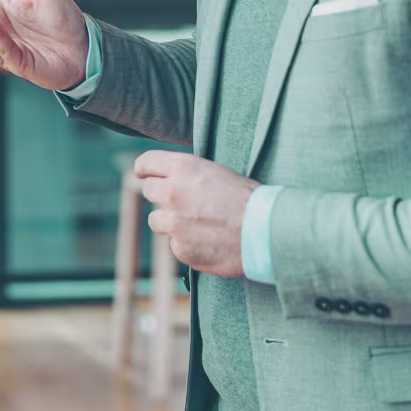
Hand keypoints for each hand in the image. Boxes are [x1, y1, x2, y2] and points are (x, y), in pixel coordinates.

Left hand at [134, 151, 258, 277]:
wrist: (266, 232)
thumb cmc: (247, 199)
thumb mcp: (215, 172)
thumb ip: (186, 174)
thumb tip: (166, 176)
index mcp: (183, 168)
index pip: (145, 163)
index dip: (144, 169)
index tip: (145, 174)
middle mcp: (172, 193)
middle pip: (148, 191)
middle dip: (161, 195)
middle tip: (181, 202)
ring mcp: (174, 223)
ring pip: (156, 220)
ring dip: (170, 222)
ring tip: (197, 224)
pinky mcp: (180, 248)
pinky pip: (174, 244)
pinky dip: (186, 244)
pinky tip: (208, 241)